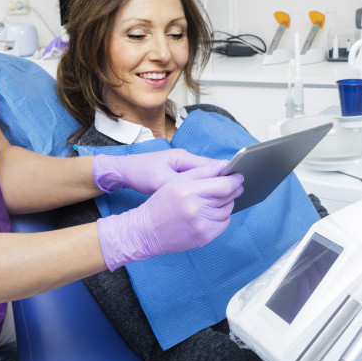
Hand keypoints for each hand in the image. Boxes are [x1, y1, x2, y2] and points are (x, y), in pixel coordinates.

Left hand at [93, 149, 225, 193]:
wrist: (123, 171)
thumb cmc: (141, 173)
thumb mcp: (161, 181)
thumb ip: (183, 183)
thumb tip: (206, 186)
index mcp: (184, 159)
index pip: (212, 166)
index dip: (225, 175)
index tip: (238, 183)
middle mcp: (186, 161)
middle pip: (212, 172)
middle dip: (223, 182)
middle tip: (238, 194)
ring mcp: (182, 168)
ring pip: (205, 178)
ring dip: (214, 187)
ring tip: (226, 200)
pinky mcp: (178, 176)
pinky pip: (196, 183)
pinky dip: (204, 191)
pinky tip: (208, 202)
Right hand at [96, 164, 244, 269]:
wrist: (146, 232)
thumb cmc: (160, 203)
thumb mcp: (177, 180)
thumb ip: (202, 171)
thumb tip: (225, 166)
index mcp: (189, 191)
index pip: (224, 185)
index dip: (235, 179)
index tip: (238, 175)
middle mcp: (197, 210)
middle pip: (228, 197)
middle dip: (233, 189)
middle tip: (232, 185)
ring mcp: (202, 226)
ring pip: (228, 210)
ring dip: (227, 202)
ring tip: (218, 198)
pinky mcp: (204, 238)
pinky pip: (223, 223)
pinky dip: (222, 216)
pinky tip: (213, 211)